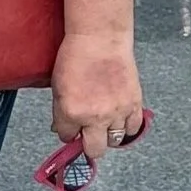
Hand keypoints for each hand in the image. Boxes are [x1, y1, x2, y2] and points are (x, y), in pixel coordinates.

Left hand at [51, 32, 144, 162]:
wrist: (100, 40)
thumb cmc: (75, 57)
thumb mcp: (57, 86)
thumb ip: (60, 112)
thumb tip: (62, 129)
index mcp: (72, 113)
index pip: (67, 137)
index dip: (67, 132)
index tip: (69, 127)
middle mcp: (95, 117)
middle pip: (94, 150)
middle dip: (88, 145)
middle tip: (87, 135)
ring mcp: (117, 112)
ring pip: (114, 141)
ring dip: (107, 135)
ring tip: (103, 123)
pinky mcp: (133, 104)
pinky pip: (133, 128)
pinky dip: (126, 127)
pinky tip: (119, 119)